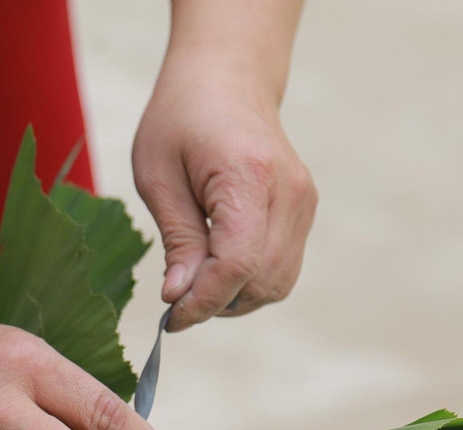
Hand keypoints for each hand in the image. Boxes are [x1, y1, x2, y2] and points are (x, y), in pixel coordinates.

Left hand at [133, 59, 317, 332]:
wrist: (227, 78)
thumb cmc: (181, 120)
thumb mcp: (157, 176)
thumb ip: (176, 239)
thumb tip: (179, 298)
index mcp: (248, 175)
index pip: (238, 263)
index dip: (204, 301)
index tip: (171, 318)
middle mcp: (288, 191)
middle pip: (262, 281)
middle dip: (218, 304)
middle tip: (177, 302)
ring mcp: (303, 202)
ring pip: (277, 283)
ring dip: (236, 298)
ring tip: (197, 282)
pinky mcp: (305, 210)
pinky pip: (282, 268)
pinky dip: (250, 282)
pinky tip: (218, 268)